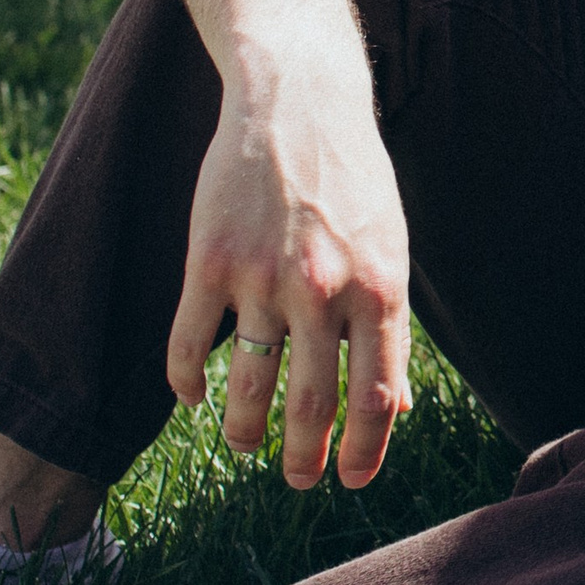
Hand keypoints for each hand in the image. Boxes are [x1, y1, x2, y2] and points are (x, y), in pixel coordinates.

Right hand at [165, 24, 413, 489]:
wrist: (299, 104)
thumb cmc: (354, 184)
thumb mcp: (391, 249)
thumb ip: (389, 327)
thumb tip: (396, 407)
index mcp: (381, 288)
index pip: (377, 395)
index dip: (365, 449)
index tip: (351, 480)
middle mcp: (323, 288)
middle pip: (312, 403)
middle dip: (305, 457)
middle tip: (299, 480)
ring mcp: (261, 276)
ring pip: (248, 384)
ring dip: (245, 430)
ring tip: (247, 445)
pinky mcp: (207, 261)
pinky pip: (191, 343)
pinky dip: (187, 383)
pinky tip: (193, 399)